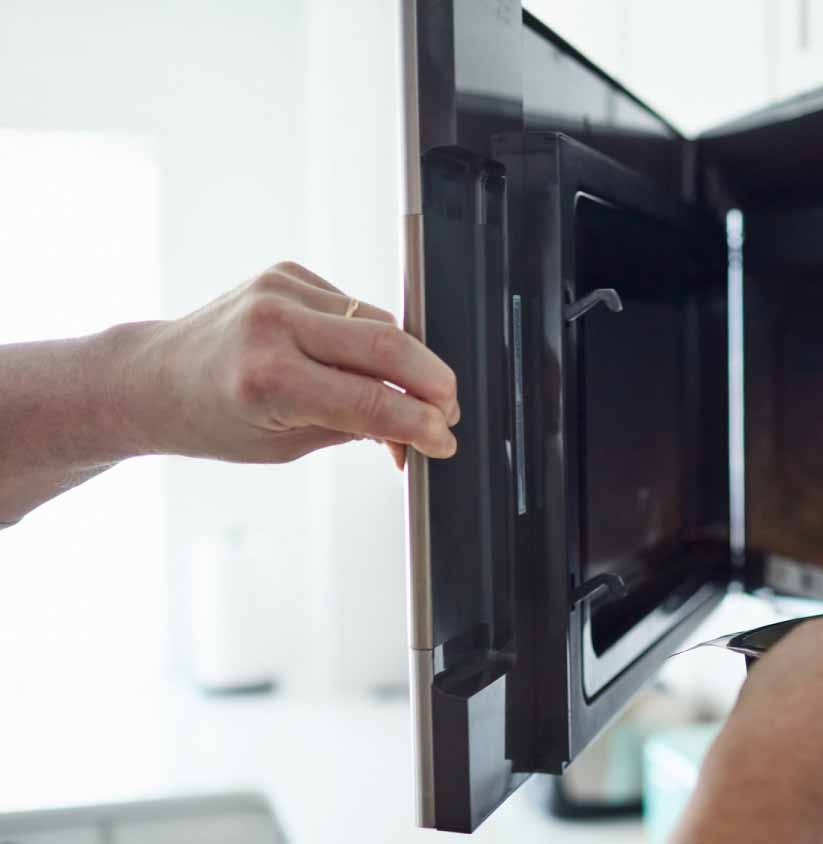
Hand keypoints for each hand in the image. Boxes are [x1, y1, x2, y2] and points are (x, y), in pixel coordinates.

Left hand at [116, 261, 457, 466]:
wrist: (153, 377)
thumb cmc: (211, 419)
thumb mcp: (284, 445)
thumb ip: (354, 429)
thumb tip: (416, 427)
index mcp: (267, 379)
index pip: (371, 400)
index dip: (419, 423)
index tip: (442, 441)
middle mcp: (274, 324)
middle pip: (388, 345)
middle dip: (432, 382)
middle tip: (447, 412)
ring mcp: (280, 290)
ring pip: (379, 323)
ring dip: (404, 364)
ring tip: (401, 397)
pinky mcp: (287, 273)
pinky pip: (355, 307)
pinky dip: (369, 339)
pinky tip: (354, 364)